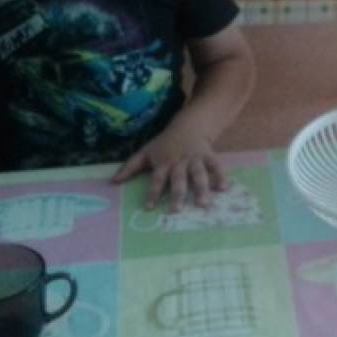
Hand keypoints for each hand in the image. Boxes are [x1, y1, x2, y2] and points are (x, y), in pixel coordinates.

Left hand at [112, 121, 227, 212]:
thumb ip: (130, 168)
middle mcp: (179, 162)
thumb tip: (112, 182)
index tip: (149, 208)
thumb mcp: (145, 153)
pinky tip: (224, 188)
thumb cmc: (164, 144)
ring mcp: (194, 159)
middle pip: (178, 179)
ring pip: (197, 174)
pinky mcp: (208, 156)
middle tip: (176, 210)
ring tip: (203, 203)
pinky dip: (220, 176)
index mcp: (163, 163)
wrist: (187, 126)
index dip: (152, 193)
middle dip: (178, 194)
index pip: (156, 179)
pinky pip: (215, 166)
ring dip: (201, 188)